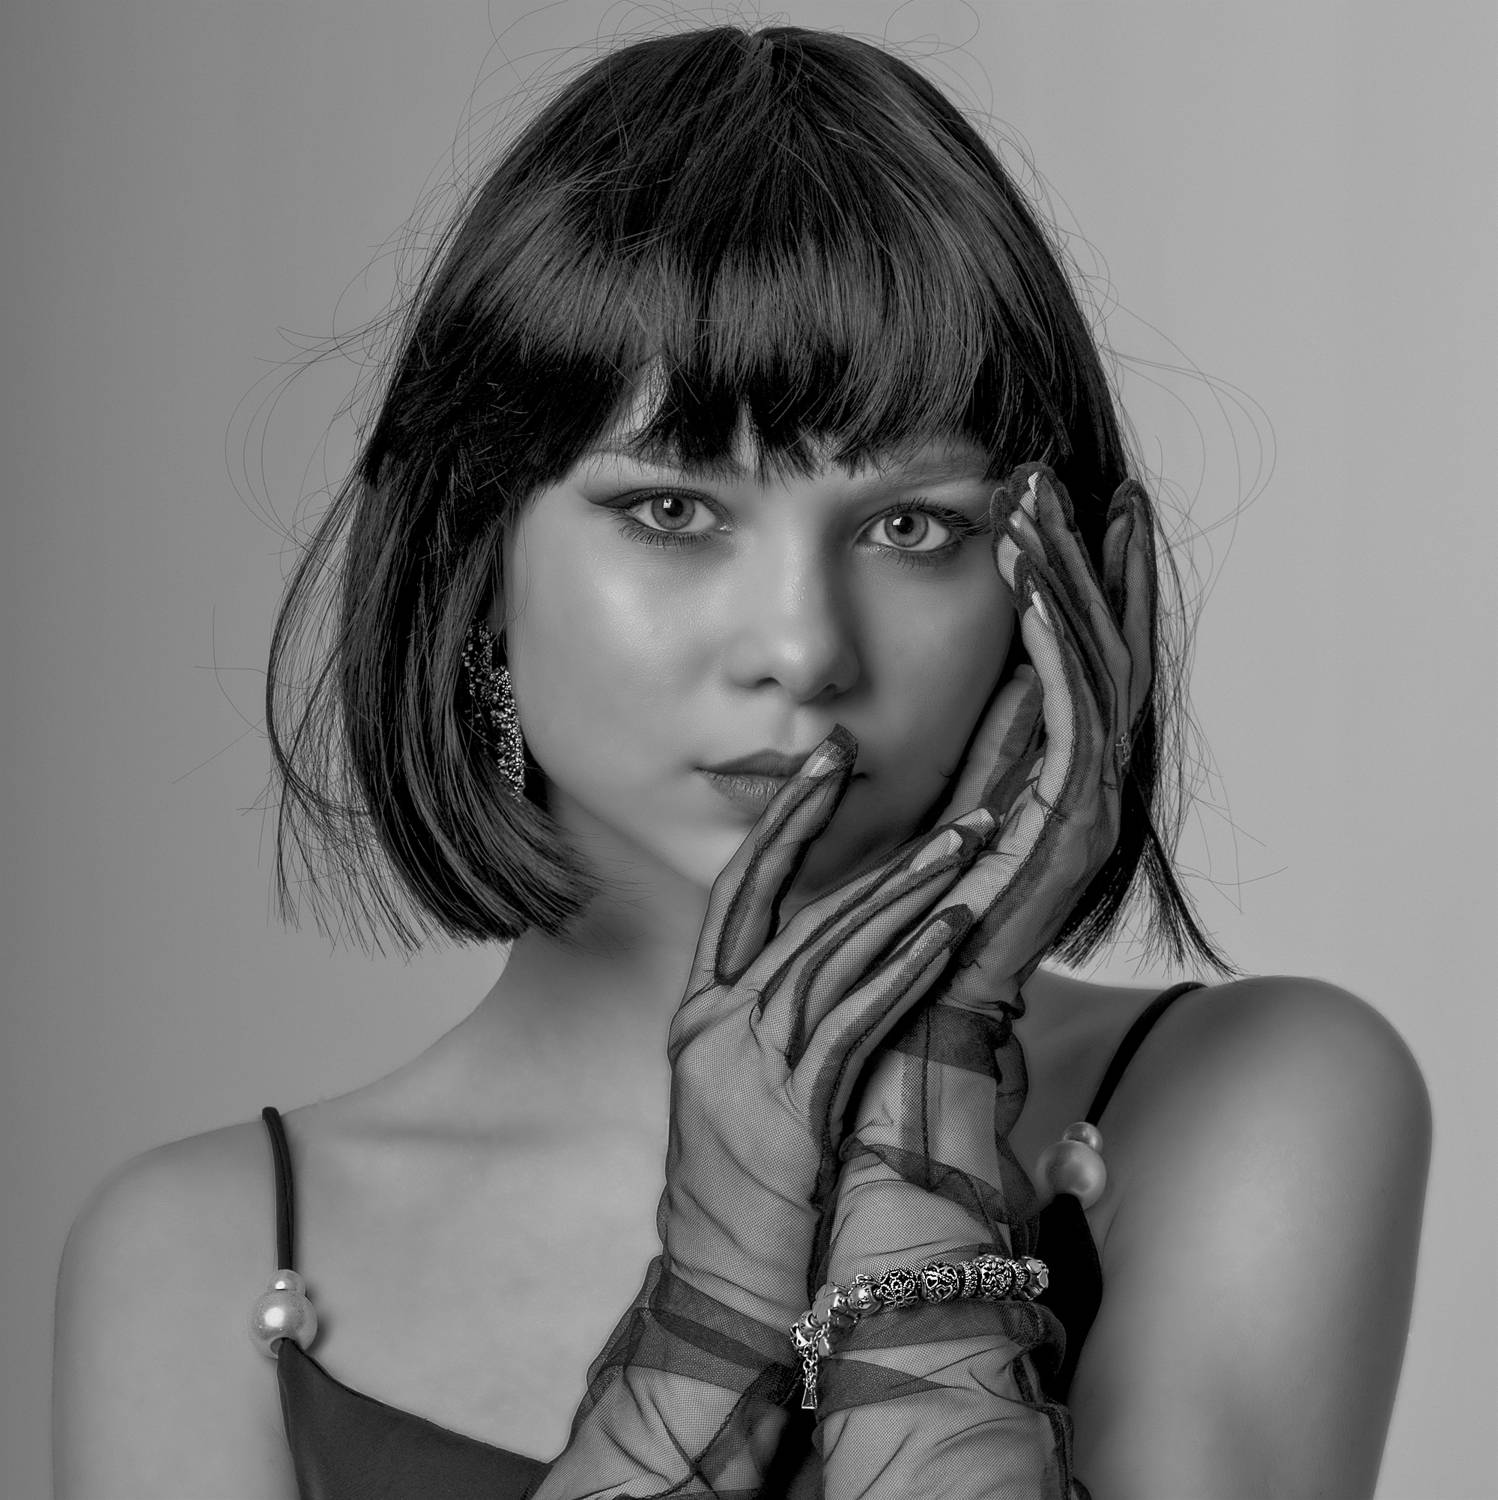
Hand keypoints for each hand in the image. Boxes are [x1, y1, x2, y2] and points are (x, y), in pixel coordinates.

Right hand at [658, 730, 1001, 1328]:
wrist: (717, 1285)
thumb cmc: (739, 1188)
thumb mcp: (731, 1087)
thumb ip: (767, 1019)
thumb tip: (824, 956)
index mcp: (697, 1014)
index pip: (738, 892)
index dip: (784, 824)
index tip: (825, 763)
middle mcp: (712, 1026)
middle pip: (791, 909)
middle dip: (851, 834)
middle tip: (909, 779)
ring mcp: (745, 1067)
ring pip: (830, 955)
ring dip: (904, 896)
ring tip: (963, 847)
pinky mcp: (790, 1111)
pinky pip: (855, 1023)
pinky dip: (904, 973)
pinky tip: (948, 934)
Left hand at [831, 462, 1155, 1272]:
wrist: (882, 1054)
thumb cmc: (867, 945)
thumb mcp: (892, 832)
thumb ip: (927, 772)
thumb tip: (926, 702)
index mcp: (1030, 791)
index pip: (1064, 666)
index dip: (1063, 585)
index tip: (1043, 504)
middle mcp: (1068, 796)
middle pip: (1096, 656)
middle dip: (1080, 563)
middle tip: (1061, 476)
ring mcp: (1077, 816)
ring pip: (1095, 672)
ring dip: (1073, 583)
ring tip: (1050, 500)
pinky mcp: (1069, 838)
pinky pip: (1076, 718)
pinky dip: (1059, 643)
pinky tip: (1035, 576)